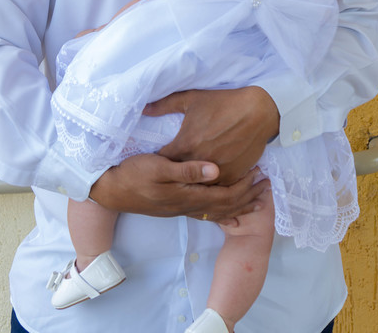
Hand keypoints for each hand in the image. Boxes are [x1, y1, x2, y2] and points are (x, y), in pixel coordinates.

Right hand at [88, 153, 267, 222]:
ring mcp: (181, 208)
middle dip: (248, 198)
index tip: (260, 175)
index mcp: (187, 195)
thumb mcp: (159, 166)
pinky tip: (227, 209)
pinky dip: (222, 210)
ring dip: (239, 205)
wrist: (110, 190)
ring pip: (217, 211)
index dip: (245, 187)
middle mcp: (187, 205)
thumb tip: (217, 170)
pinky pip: (206, 212)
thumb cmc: (133, 174)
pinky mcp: (175, 206)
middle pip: (226, 206)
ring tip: (256, 199)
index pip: (225, 195)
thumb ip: (188, 170)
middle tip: (267, 188)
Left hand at [145, 87, 279, 186]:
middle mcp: (199, 162)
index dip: (158, 160)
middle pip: (178, 176)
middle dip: (173, 174)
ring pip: (197, 185)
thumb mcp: (192, 99)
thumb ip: (165, 105)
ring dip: (192, 182)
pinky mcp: (232, 176)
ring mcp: (217, 172)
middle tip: (168, 172)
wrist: (258, 111)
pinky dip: (211, 184)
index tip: (156, 159)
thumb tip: (143, 108)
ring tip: (186, 180)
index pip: (163, 160)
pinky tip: (206, 181)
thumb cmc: (223, 103)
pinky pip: (216, 187)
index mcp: (185, 144)